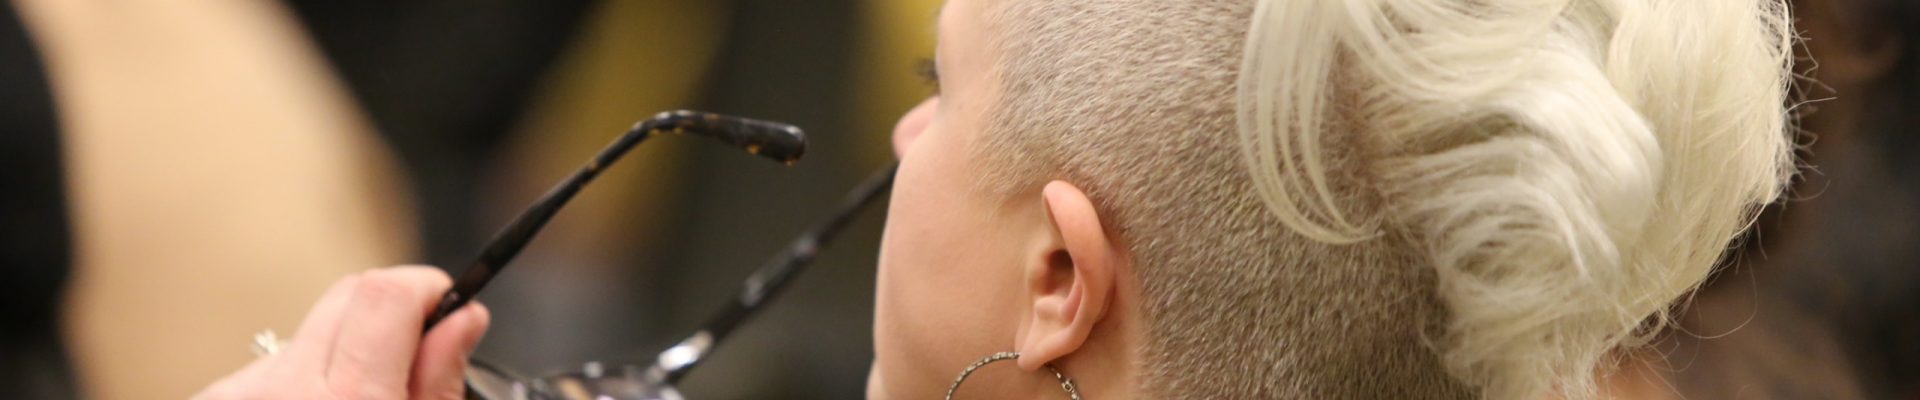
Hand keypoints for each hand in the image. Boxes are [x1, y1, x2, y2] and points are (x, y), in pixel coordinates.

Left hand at [194, 266, 490, 399]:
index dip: (427, 286)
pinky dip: (296, 383)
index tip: (445, 305)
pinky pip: (271, 364)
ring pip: (311, 332)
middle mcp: (288, 388)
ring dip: (342, 355)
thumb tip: (463, 314)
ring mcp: (241, 392)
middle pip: (351, 294)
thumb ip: (438, 381)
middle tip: (410, 361)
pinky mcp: (211, 399)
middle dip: (392, 314)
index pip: (388, 291)